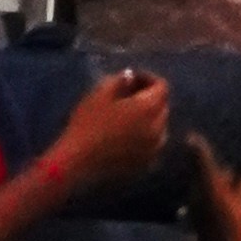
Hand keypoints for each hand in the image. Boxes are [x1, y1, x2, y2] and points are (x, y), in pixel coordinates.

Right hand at [52, 67, 172, 199]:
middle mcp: (158, 128)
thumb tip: (130, 77)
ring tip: (129, 117)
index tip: (131, 78)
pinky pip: (152, 145)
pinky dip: (145, 137)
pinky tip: (128, 137)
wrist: (78, 162)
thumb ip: (120, 80)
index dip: (148, 78)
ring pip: (160, 127)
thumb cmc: (87, 124)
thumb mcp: (100, 94)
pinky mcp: (145, 164)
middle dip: (150, 97)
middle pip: (163, 106)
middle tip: (129, 95)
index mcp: (149, 108)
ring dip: (149, 118)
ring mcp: (154, 149)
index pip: (162, 86)